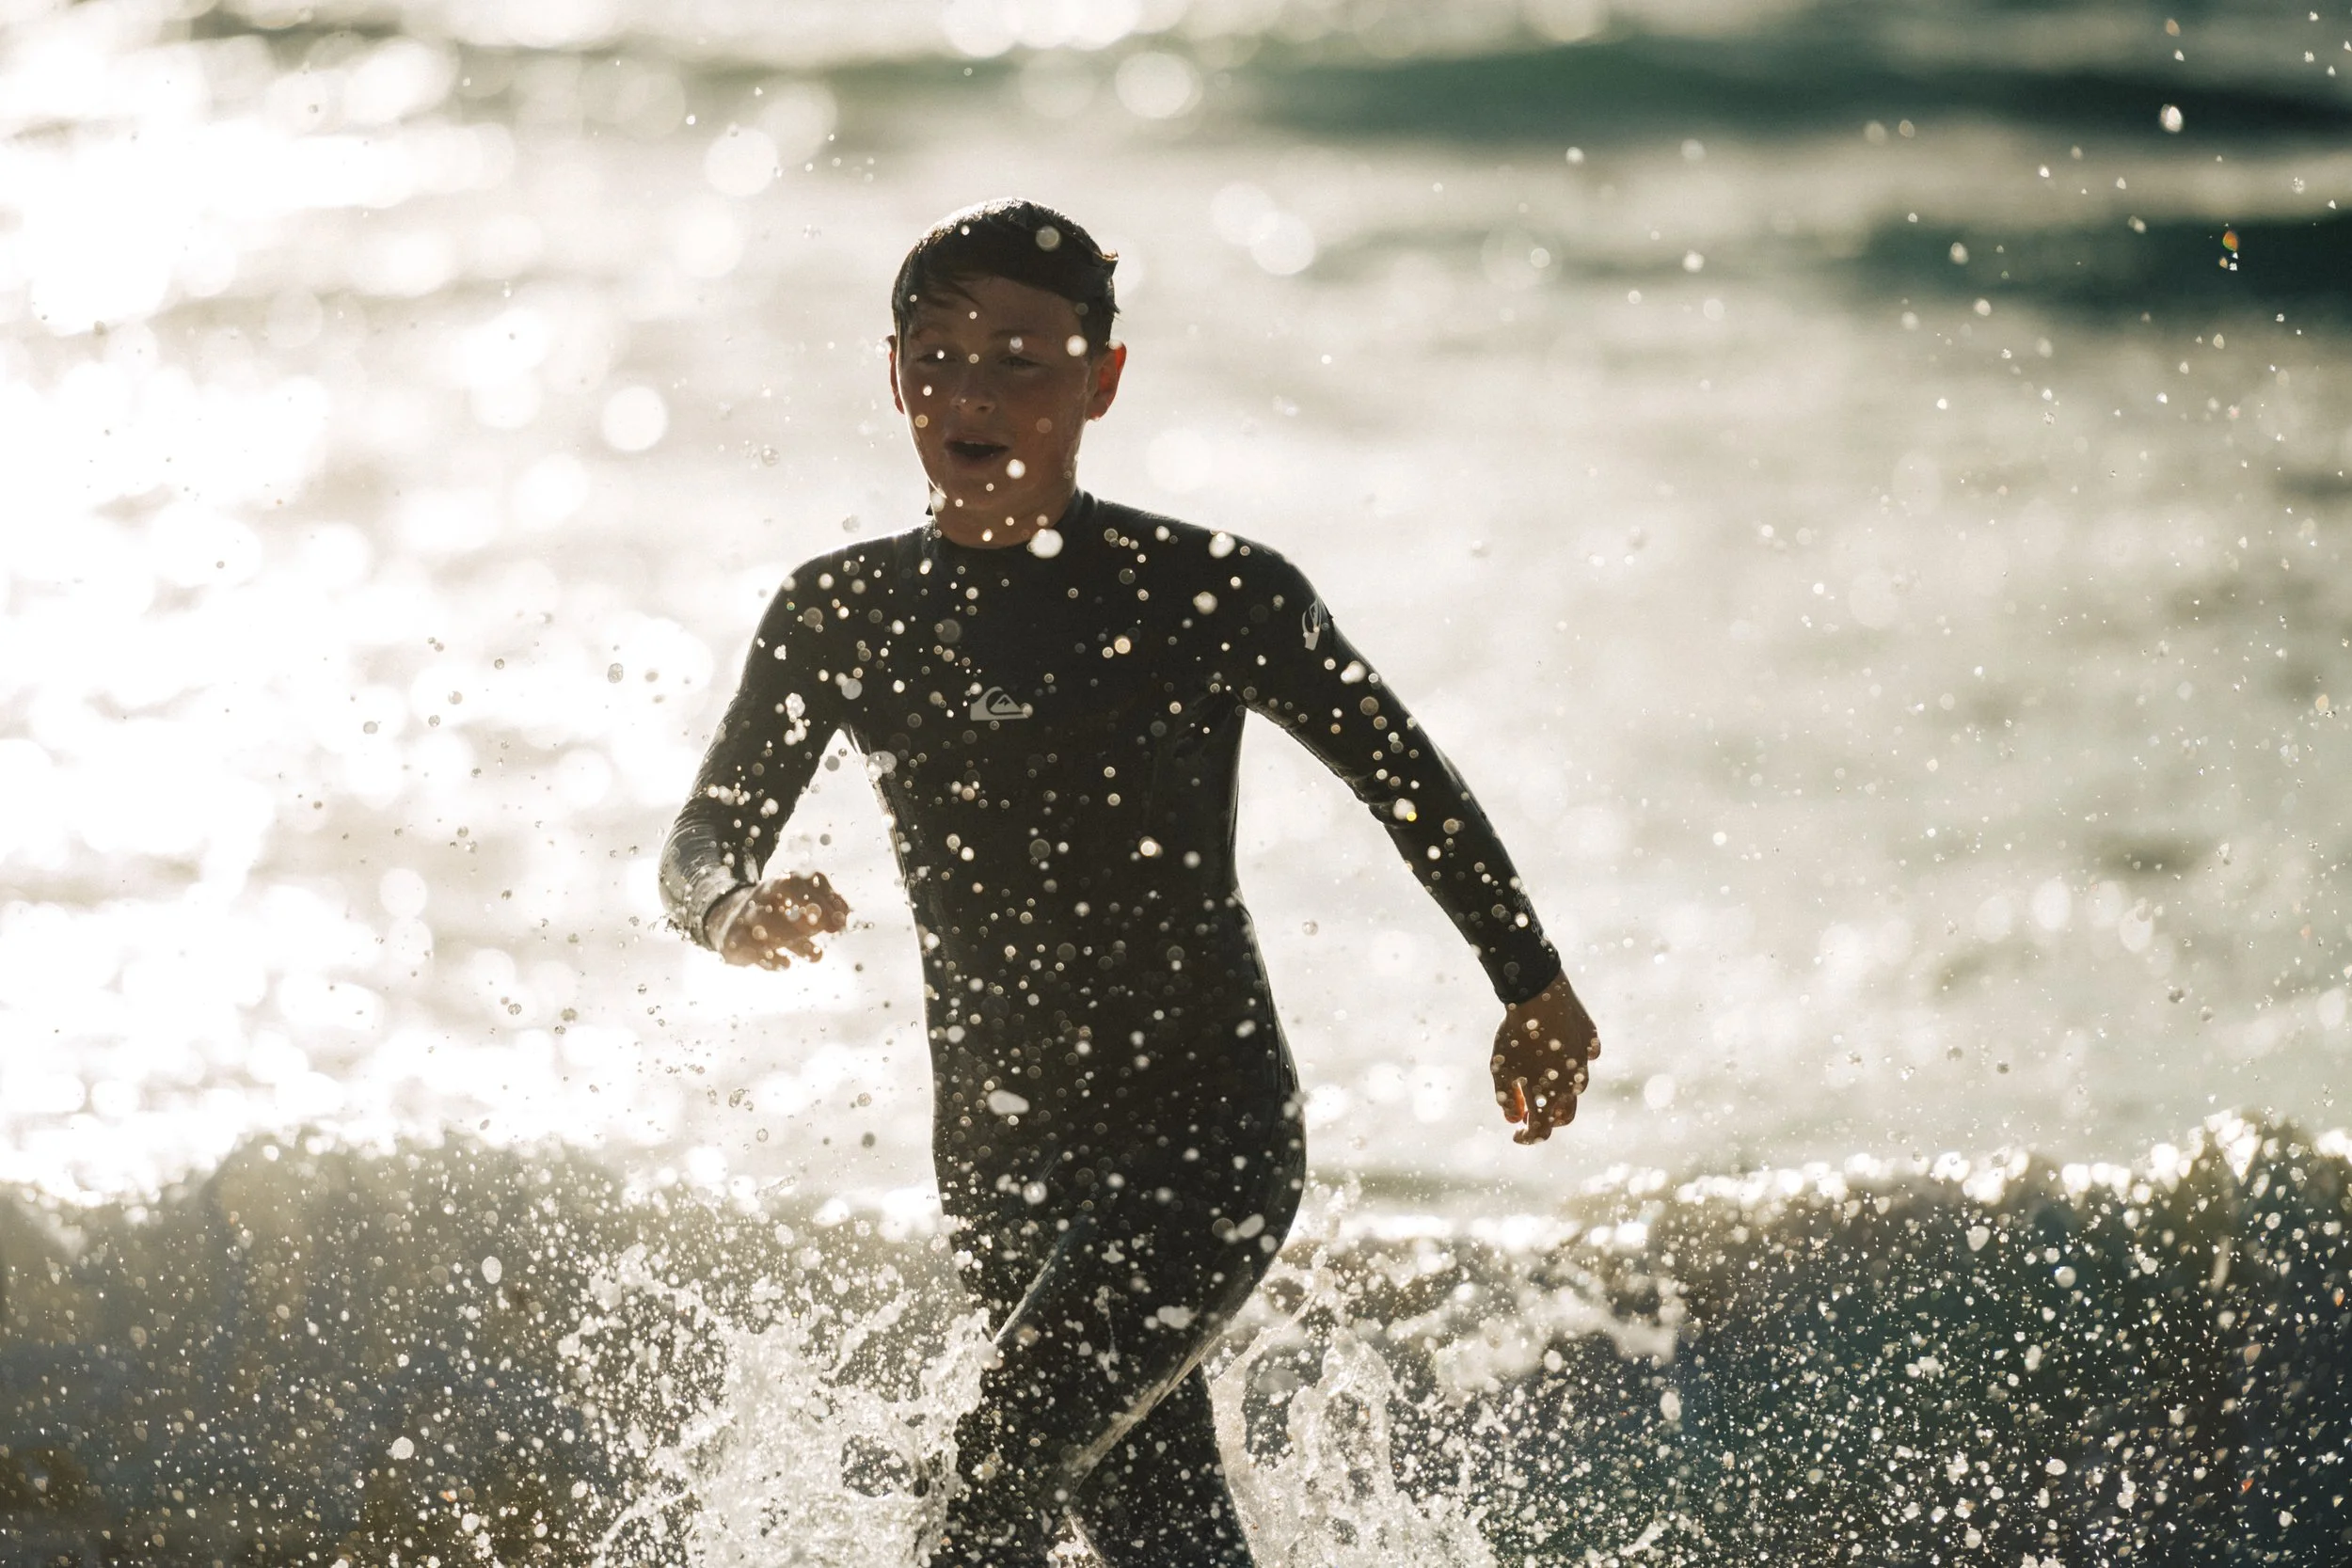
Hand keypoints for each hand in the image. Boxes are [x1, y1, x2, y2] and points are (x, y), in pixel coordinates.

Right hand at [710, 872, 850, 969]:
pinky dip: (770, 959)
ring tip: (817, 955)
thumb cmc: (778, 915)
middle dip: (808, 911)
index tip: (842, 920)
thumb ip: (827, 908)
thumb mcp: (801, 907)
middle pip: (782, 893)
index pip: (800, 882)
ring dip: (794, 939)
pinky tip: (786, 964)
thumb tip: (844, 917)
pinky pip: (751, 949)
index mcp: (779, 884)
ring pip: (765, 922)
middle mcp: (761, 896)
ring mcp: (745, 917)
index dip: (823, 898)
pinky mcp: (734, 942)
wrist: (730, 923)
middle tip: (828, 930)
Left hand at [1490, 973, 1598, 1144]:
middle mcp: (1570, 1085)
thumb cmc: (1516, 1036)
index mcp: (1547, 1097)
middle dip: (1549, 1120)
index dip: (1528, 1138)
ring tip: (1545, 1081)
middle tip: (1532, 1112)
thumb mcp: (1501, 1069)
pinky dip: (1577, 1060)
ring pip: (1578, 1088)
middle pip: (1565, 1117)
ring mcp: (1584, 1063)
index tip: (1517, 1135)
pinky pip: (1588, 1056)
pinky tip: (1564, 1052)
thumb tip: (1513, 1118)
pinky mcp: (1590, 1041)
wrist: (1539, 997)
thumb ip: (1506, 1097)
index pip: (1541, 1132)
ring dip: (1562, 1092)